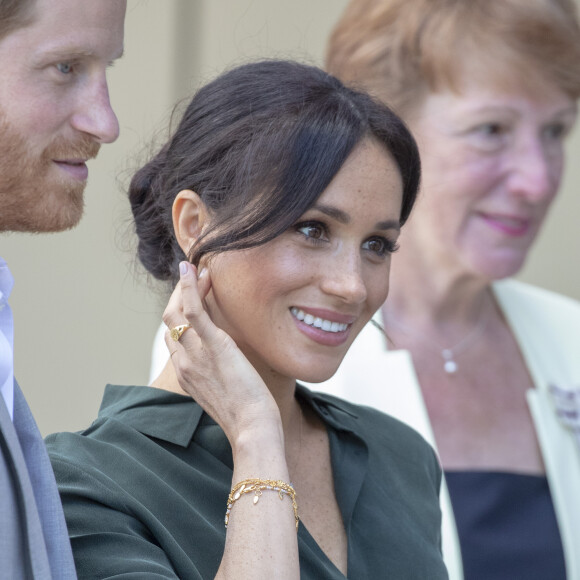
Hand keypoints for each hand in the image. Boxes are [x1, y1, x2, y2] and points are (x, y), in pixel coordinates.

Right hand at [163, 261, 279, 443]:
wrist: (252, 428)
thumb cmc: (248, 417)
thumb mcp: (227, 395)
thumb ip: (221, 378)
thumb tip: (233, 367)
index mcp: (187, 375)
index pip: (173, 339)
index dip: (180, 316)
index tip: (195, 300)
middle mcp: (184, 363)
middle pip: (170, 323)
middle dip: (178, 297)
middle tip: (196, 278)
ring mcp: (195, 354)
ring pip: (176, 312)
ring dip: (184, 287)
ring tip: (196, 268)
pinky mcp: (214, 345)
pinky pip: (192, 310)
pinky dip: (189, 287)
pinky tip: (192, 270)